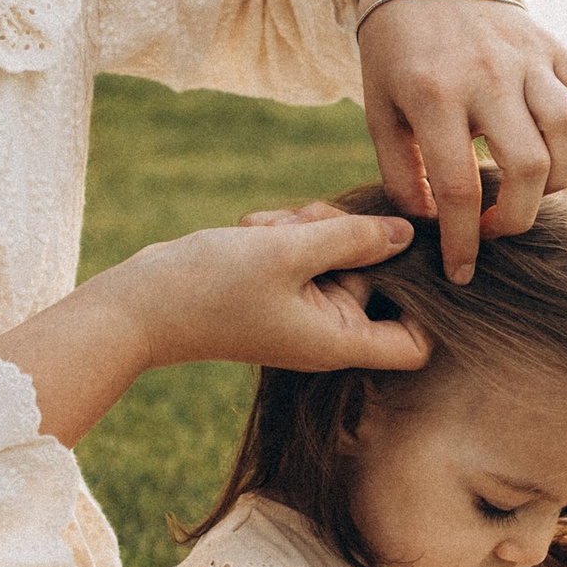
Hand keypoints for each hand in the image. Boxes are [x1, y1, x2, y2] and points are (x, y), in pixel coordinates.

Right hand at [120, 217, 430, 378]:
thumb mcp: (288, 251)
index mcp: (339, 339)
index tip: (414, 256)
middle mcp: (327, 328)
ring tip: (270, 227)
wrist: (138, 303)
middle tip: (311, 222)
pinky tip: (253, 230)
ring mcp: (303, 306)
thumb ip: (353, 239)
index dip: (428, 305)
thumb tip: (407, 233)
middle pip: (378, 276)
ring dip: (310, 226)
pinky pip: (305, 247)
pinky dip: (285, 230)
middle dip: (350, 237)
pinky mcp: (279, 286)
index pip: (416, 344)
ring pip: (338, 250)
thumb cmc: (211, 287)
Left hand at [342, 0, 566, 282]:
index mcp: (432, 93)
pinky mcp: (552, 44)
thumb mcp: (378, 110)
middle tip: (495, 226)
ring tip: (528, 190)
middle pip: (526, 165)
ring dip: (556, 179)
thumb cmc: (394, 52)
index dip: (463, 240)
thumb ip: (401, 172)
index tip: (462, 269)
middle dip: (516, 216)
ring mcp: (526, 55)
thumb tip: (434, 226)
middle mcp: (486, 73)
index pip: (456, 186)